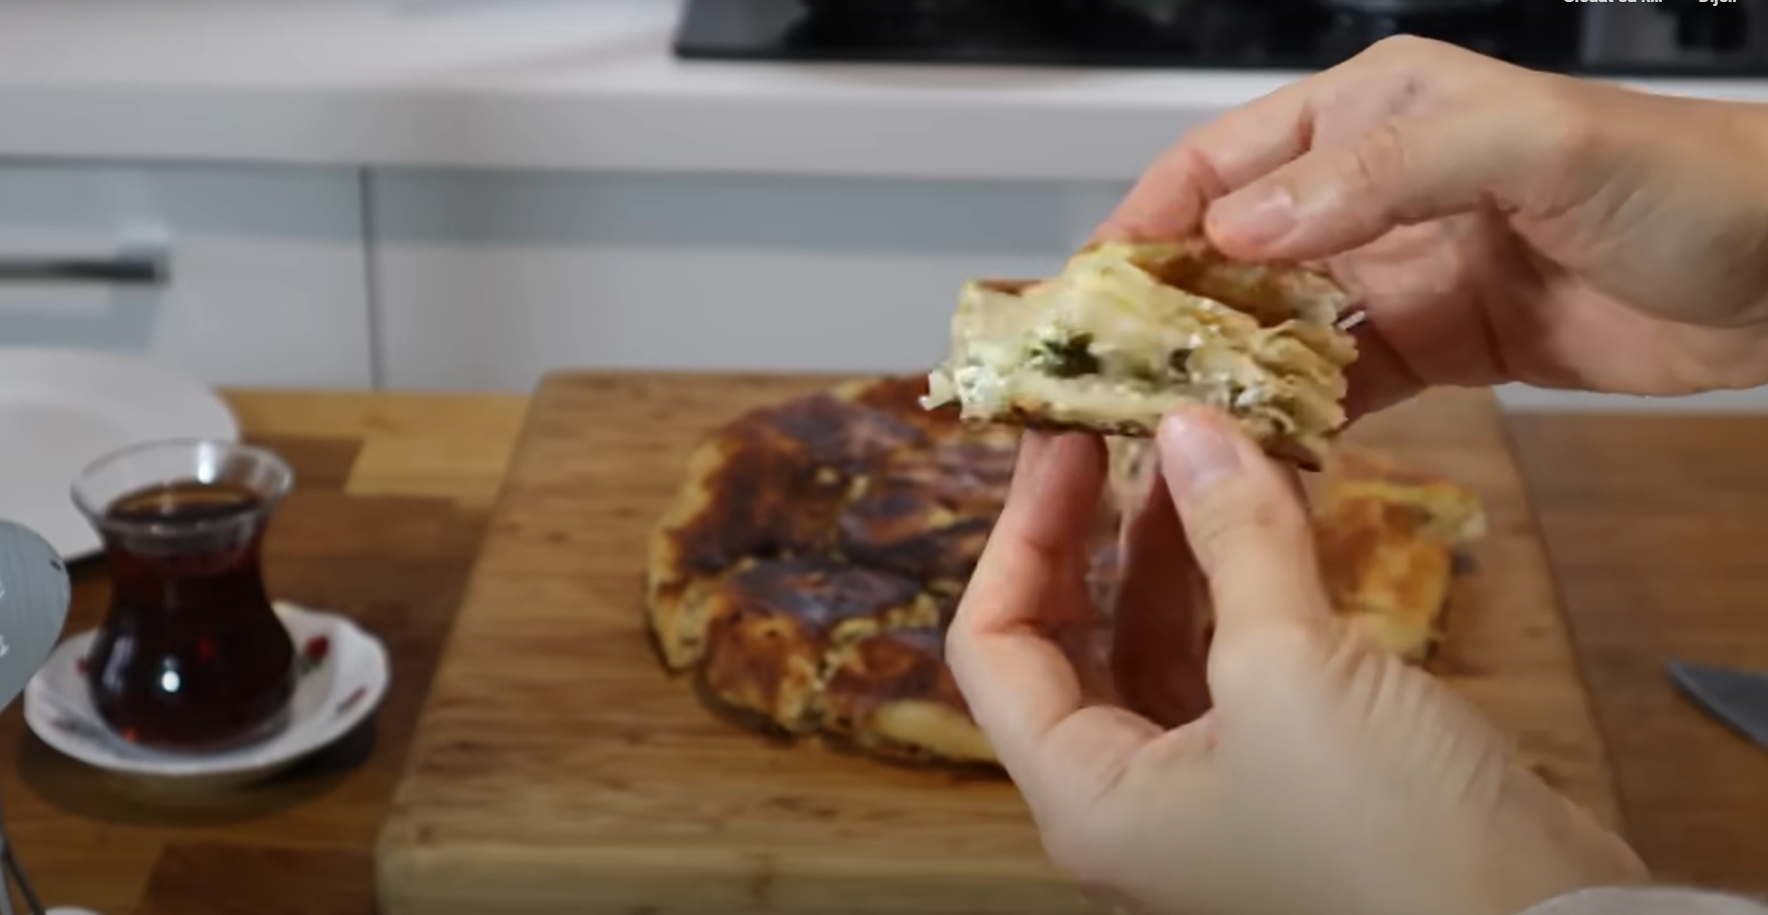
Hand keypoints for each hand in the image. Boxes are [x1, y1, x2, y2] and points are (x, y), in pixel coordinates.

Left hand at [945, 415, 1645, 914]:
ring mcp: (1213, 787)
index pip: (992, 647)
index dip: (1021, 534)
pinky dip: (1250, 581)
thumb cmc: (1388, 833)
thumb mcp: (1291, 670)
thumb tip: (1187, 425)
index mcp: (1086, 796)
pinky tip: (1277, 506)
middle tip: (1122, 424)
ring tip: (1203, 444)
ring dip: (1180, 544)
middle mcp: (1131, 798)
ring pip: (1164, 641)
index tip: (1066, 440)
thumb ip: (1232, 539)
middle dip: (1096, 530)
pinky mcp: (1293, 771)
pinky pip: (1241, 658)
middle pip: (1074, 639)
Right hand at [1099, 37, 1767, 415]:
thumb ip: (1379, 179)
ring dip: (1227, 374)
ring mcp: (1400, 271)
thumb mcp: (1528, 150)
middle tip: (1112, 382)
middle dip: (1171, 310)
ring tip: (1168, 432)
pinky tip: (1262, 456)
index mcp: (1370, 114)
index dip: (1149, 221)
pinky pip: (1346, 384)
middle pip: (1235, 251)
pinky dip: (1302, 419)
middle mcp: (1367, 189)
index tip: (1090, 294)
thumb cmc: (1676, 181)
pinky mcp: (1439, 345)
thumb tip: (1234, 233)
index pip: (1224, 162)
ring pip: (1280, 325)